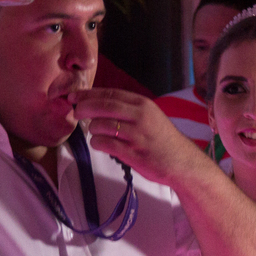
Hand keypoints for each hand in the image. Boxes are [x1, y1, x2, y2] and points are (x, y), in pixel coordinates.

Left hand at [69, 88, 206, 186]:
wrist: (182, 162)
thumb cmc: (162, 139)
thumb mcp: (150, 116)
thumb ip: (128, 109)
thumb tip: (96, 103)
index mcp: (143, 104)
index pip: (110, 94)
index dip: (89, 94)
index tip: (74, 96)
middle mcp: (140, 116)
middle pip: (104, 106)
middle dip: (84, 107)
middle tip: (75, 112)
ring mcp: (137, 135)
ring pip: (101, 126)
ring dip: (92, 129)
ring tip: (96, 133)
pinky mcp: (133, 154)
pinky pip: (105, 144)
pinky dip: (97, 143)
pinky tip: (100, 144)